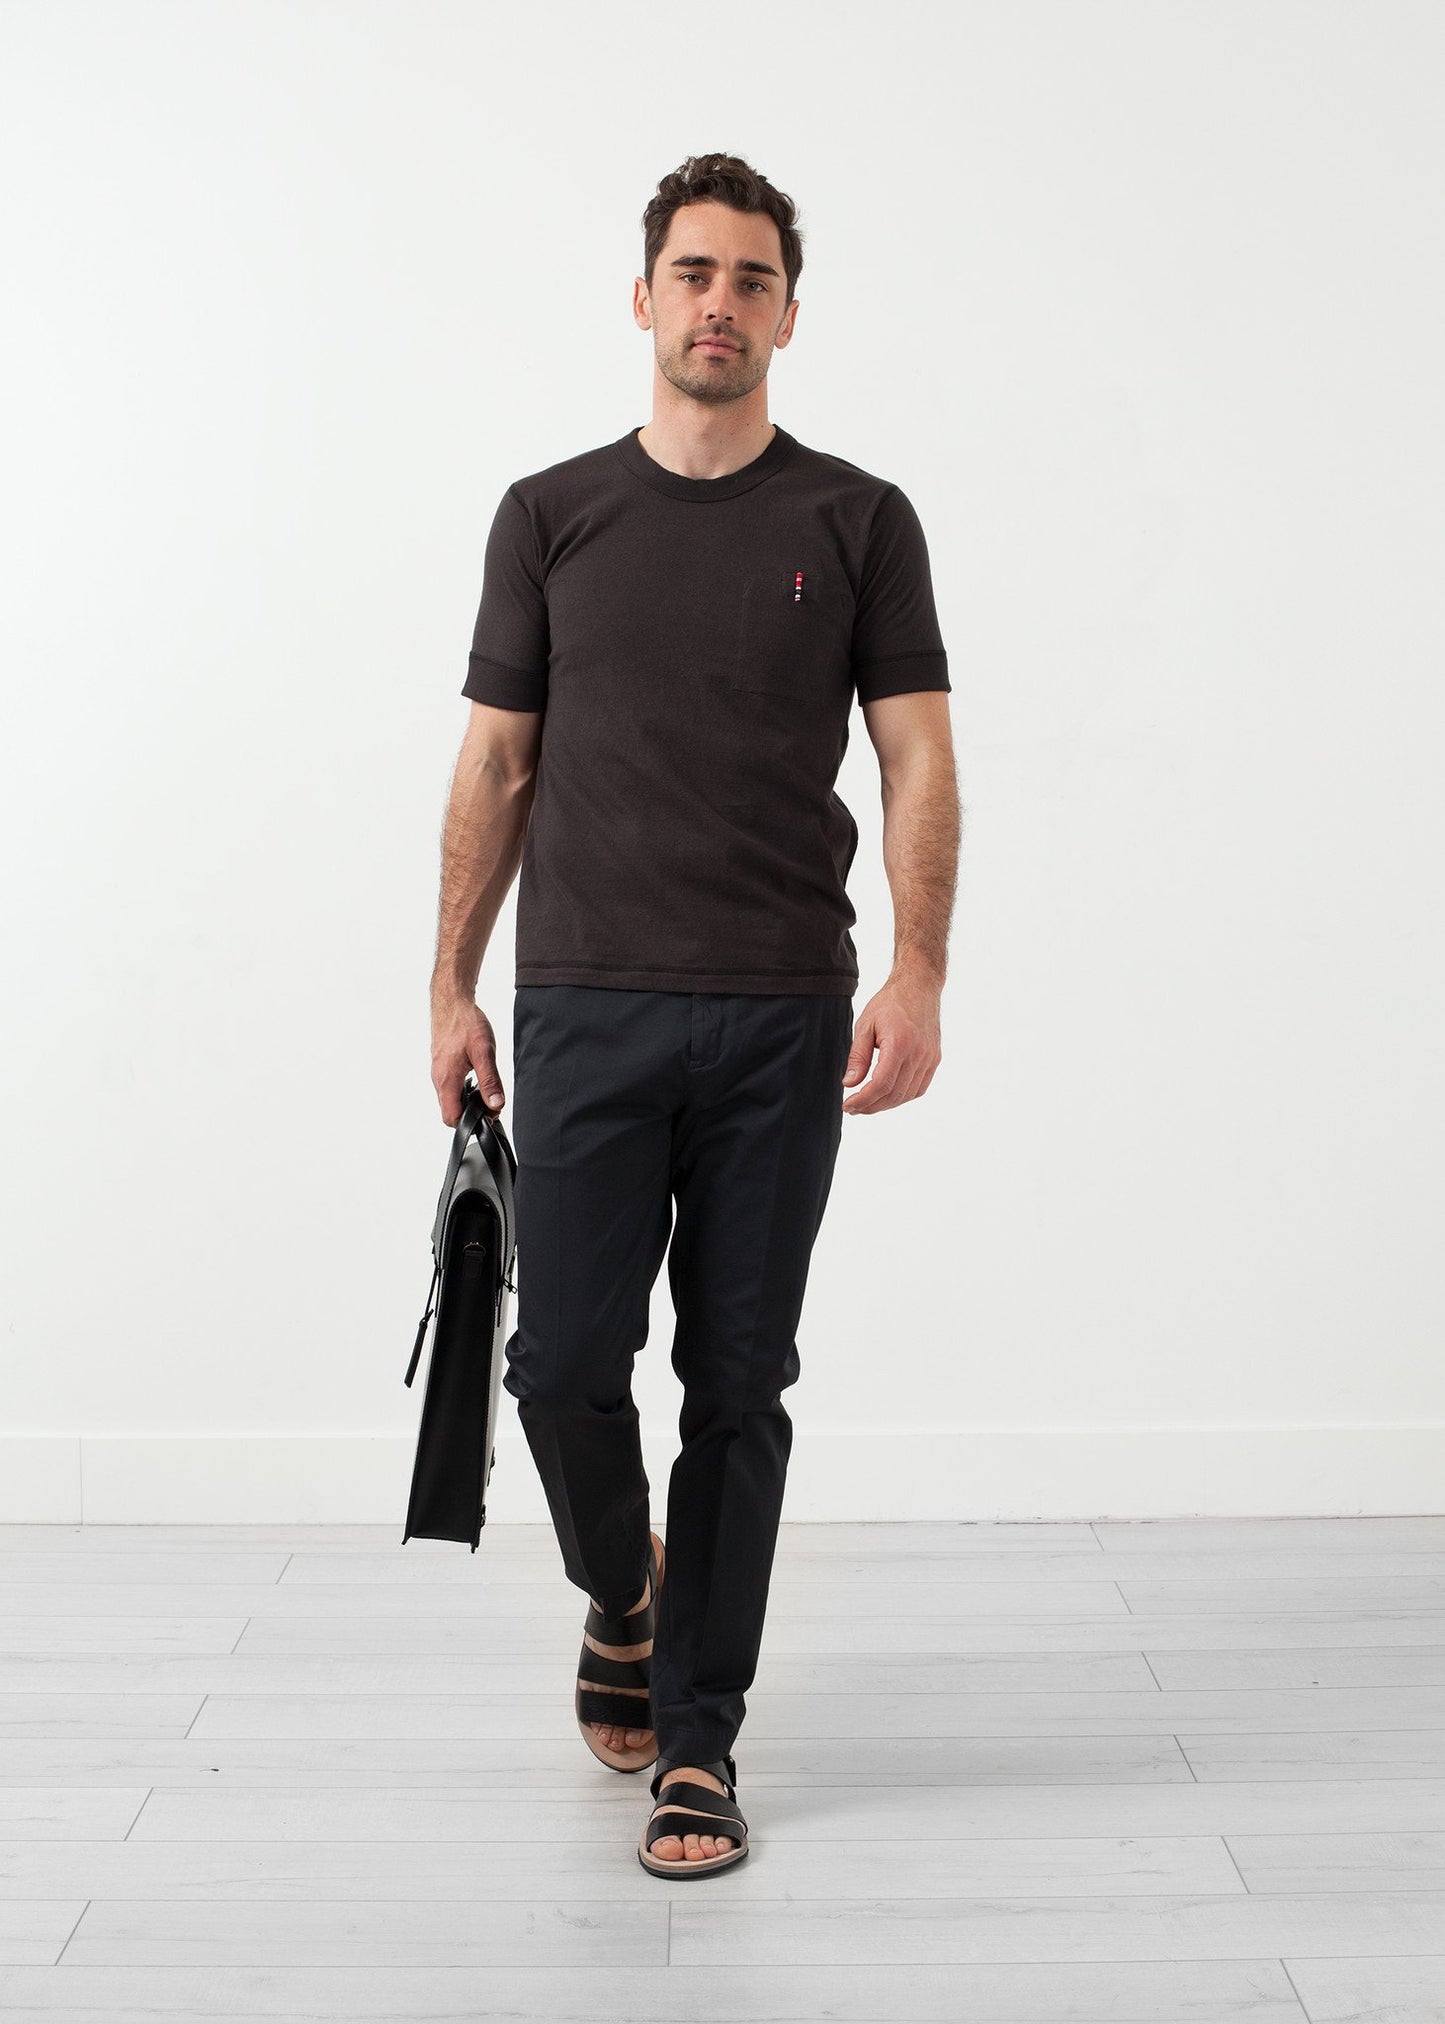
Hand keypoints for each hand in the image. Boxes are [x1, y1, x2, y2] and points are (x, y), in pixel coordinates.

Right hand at [431, 994, 506, 1126]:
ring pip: (450, 1100)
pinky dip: (463, 1090)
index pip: (451, 1118)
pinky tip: (477, 1077)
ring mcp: (438, 1073)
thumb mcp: (484, 1052)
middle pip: (450, 1111)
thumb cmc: (466, 1023)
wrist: (452, 1002)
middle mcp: (438, 1079)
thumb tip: (496, 1105)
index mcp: (446, 1079)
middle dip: (471, 1113)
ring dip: (468, 1101)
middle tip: (491, 1101)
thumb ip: (490, 1081)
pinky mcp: (441, 1066)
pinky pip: (450, 1087)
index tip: (489, 1113)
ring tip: (486, 1089)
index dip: (470, 1122)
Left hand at [841, 971, 942, 1115]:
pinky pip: (919, 1088)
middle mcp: (918, 1054)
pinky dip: (902, 1096)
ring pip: (907, 1095)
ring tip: (867, 1103)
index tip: (847, 1105)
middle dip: (871, 1106)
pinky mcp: (934, 1059)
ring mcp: (929, 1058)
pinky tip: (887, 1095)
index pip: (881, 1084)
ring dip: (885, 1104)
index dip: (863, 1100)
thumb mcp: (865, 1025)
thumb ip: (858, 1056)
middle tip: (853, 1108)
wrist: (919, 987)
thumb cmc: (890, 1003)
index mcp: (900, 1044)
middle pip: (894, 1094)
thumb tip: (849, 1083)